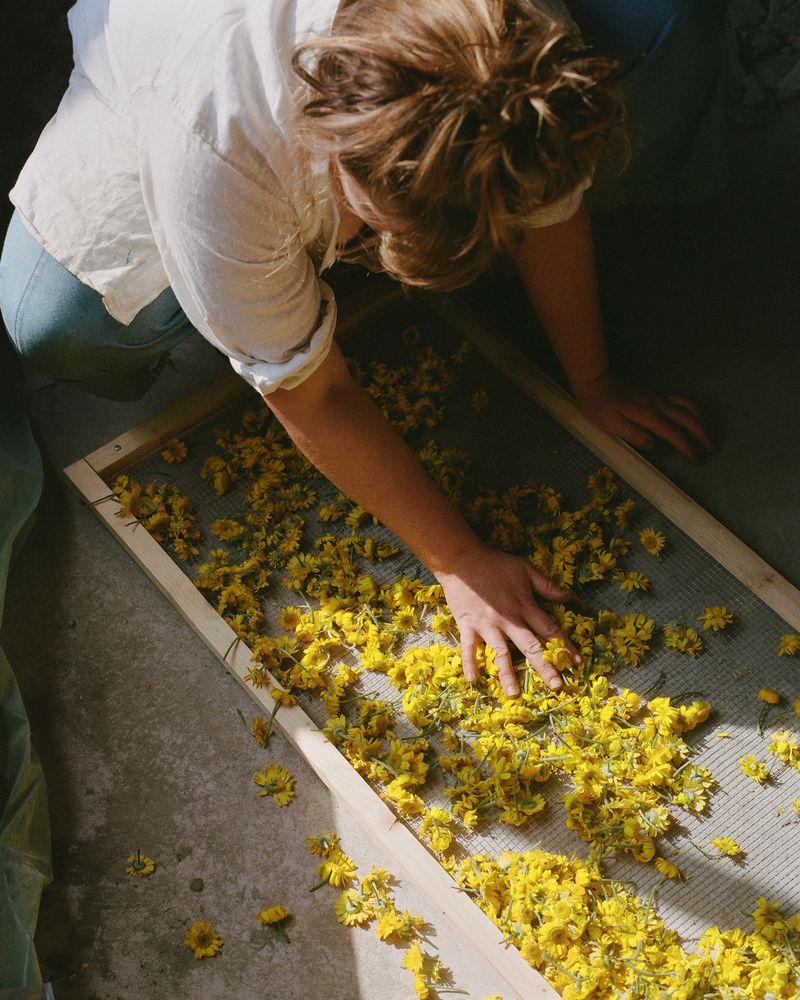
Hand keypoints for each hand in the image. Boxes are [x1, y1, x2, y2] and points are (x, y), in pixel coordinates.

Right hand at [433, 544, 580, 696]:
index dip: (564, 646)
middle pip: (530, 647)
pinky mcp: (468, 626)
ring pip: (500, 654)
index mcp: (524, 606)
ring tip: (514, 695)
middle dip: (545, 667)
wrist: (461, 559)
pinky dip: (470, 664)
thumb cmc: (495, 564)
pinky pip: (468, 649)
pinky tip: (473, 681)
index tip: (576, 662)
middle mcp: (508, 620)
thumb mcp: (525, 569)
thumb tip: (571, 596)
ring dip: (507, 675)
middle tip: (557, 686)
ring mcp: (487, 625)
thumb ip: (547, 585)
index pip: (549, 630)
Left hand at [573, 372, 714, 462]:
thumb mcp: (609, 424)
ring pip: (689, 407)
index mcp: (647, 416)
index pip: (674, 434)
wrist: (596, 381)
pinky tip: (697, 416)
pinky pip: (683, 400)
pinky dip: (695, 409)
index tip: (697, 460)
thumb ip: (632, 434)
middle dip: (704, 435)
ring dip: (703, 421)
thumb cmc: (600, 406)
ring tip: (710, 435)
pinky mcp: (657, 393)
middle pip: (689, 419)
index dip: (688, 448)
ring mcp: (660, 397)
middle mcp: (658, 405)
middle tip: (714, 450)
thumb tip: (653, 445)